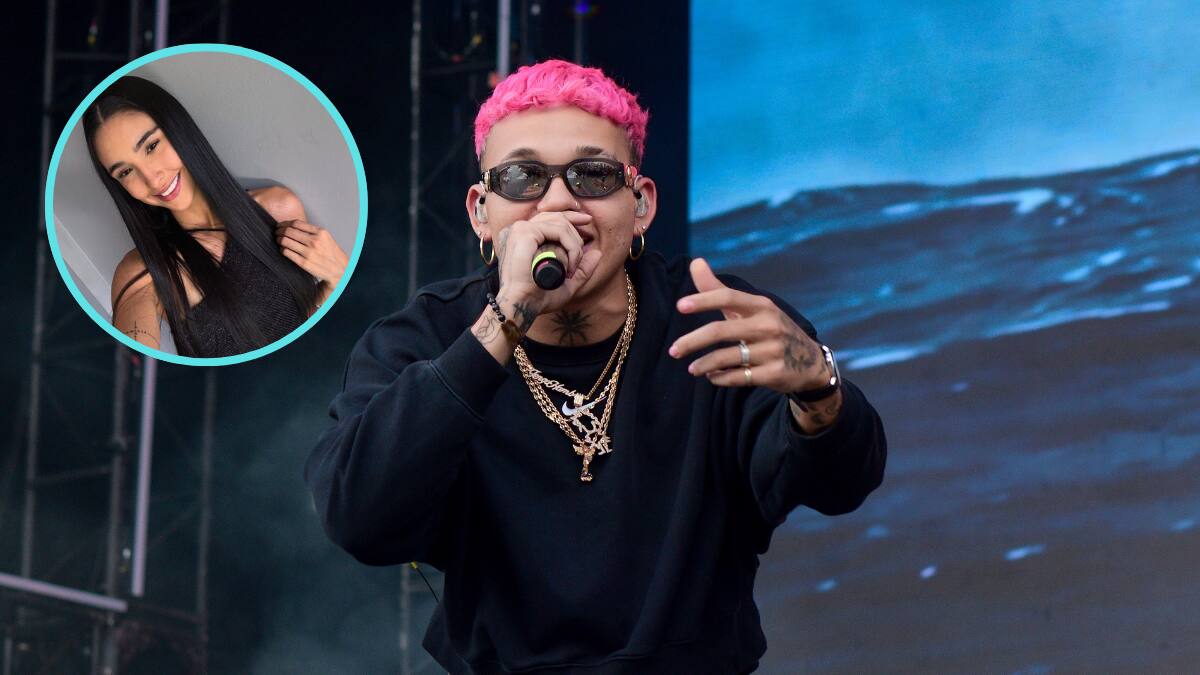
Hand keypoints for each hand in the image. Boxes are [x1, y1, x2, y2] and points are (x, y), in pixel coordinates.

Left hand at [276, 220, 348, 285]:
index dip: (285, 223)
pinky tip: (283, 249)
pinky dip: (282, 249)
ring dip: (279, 239)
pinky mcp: (304, 262)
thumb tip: (293, 226)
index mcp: (320, 233)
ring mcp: (309, 252)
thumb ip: (312, 231)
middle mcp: (314, 241)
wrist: (339, 270)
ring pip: (285, 241)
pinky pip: (287, 252)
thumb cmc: (331, 254)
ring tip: (278, 240)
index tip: (281, 225)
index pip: (296, 223)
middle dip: (279, 231)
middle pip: (289, 231)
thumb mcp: (326, 238)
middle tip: (276, 232)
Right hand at [492, 211, 602, 321]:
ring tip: (573, 267)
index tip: (587, 221)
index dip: (570, 216)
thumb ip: (581, 269)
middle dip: (576, 230)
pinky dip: (570, 247)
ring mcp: (520, 229)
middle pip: (556, 216)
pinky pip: (558, 230)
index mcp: (522, 237)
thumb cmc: (537, 298)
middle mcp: (518, 229)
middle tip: (583, 249)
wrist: (521, 306)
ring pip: (560, 224)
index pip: (549, 217)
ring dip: (574, 245)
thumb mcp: (565, 284)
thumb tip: (597, 252)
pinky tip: (570, 265)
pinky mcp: (525, 232)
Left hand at [669, 258, 831, 393]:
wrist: (810, 362)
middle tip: (673, 350)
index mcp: (761, 305)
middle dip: (693, 341)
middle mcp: (768, 325)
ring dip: (704, 364)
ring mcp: (773, 350)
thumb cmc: (770, 329)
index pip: (728, 297)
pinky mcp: (775, 373)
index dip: (704, 300)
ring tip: (691, 369)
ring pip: (728, 357)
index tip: (680, 306)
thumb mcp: (750, 308)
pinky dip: (720, 378)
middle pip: (722, 330)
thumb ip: (718, 289)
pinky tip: (711, 377)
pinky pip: (739, 377)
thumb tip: (695, 261)